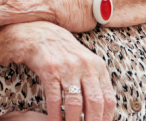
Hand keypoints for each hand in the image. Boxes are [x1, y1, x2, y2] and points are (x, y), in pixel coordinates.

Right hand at [0, 22, 114, 120]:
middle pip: (95, 103)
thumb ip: (95, 82)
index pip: (108, 99)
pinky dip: (55, 115)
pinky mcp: (49, 69)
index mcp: (97, 66)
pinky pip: (55, 98)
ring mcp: (67, 67)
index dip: (106, 119)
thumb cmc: (62, 52)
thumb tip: (103, 111)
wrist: (37, 33)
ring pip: (75, 104)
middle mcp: (85, 66)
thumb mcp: (84, 62)